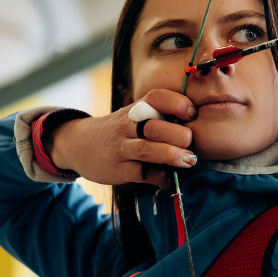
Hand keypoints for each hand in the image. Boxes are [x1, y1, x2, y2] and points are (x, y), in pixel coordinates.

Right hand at [49, 89, 197, 187]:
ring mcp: (120, 148)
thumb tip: (198, 126)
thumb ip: (160, 117)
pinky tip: (168, 179)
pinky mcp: (117, 170)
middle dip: (178, 134)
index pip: (156, 97)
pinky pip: (141, 174)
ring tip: (189, 160)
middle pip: (154, 126)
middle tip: (191, 141)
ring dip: (171, 156)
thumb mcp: (134, 115)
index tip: (192, 113)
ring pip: (147, 149)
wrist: (79, 144)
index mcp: (136, 108)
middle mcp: (127, 125)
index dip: (177, 103)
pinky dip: (159, 178)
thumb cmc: (120, 129)